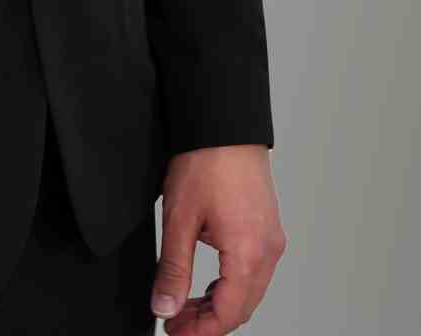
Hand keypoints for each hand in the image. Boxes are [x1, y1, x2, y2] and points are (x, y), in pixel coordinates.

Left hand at [150, 145, 286, 332]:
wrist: (225, 122)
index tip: (174, 333)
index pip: (227, 315)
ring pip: (248, 291)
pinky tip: (207, 283)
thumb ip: (173, 269)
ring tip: (185, 305)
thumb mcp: (179, 218)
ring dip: (218, 304)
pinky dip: (230, 284)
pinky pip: (253, 271)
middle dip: (207, 322)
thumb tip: (166, 307)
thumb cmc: (206, 160)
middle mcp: (268, 251)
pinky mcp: (267, 227)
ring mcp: (271, 239)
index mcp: (248, 254)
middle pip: (241, 308)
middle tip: (175, 322)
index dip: (199, 332)